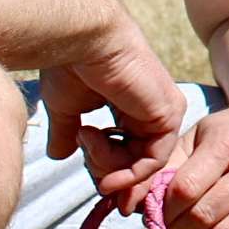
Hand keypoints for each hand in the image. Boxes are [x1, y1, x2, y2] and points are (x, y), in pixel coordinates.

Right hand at [38, 15, 187, 207]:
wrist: (81, 40)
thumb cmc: (71, 66)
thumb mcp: (66, 109)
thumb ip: (67, 133)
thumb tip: (60, 155)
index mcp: (133, 108)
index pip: (129, 154)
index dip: (111, 174)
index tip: (97, 188)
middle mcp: (153, 111)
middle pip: (136, 164)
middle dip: (109, 174)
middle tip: (89, 164)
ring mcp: (165, 112)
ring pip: (142, 166)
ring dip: (109, 166)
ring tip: (86, 139)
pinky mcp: (168, 115)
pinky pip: (152, 161)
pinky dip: (127, 171)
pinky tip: (98, 154)